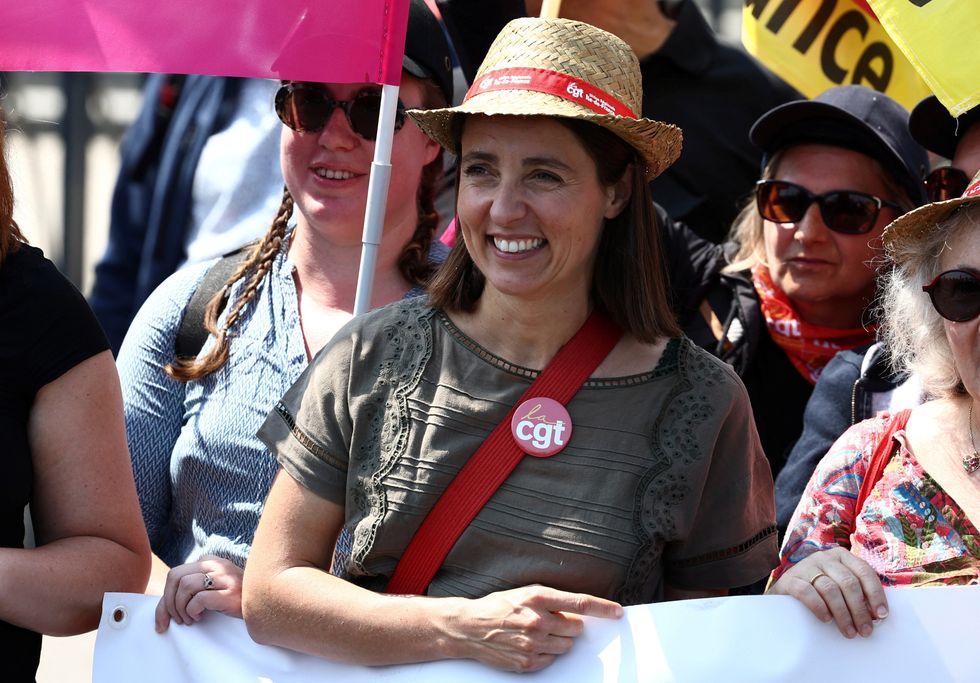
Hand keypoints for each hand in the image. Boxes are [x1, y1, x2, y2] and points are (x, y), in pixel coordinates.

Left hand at [155, 555, 243, 632]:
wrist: (264, 604)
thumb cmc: (234, 599)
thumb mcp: (212, 587)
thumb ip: (192, 588)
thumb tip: (163, 609)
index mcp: (209, 561)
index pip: (175, 574)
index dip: (165, 598)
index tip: (165, 619)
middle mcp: (216, 565)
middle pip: (176, 577)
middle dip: (169, 602)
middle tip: (177, 619)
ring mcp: (224, 578)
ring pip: (185, 587)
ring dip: (180, 608)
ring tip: (189, 619)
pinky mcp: (230, 593)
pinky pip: (199, 599)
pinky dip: (193, 611)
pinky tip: (199, 617)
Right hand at [450, 585, 622, 672]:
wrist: (468, 627)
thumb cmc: (498, 606)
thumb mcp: (524, 593)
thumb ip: (551, 601)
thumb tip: (579, 612)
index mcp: (537, 597)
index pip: (580, 603)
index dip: (602, 608)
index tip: (618, 612)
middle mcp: (536, 620)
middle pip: (576, 628)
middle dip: (570, 626)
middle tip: (552, 622)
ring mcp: (532, 643)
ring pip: (566, 646)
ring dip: (559, 640)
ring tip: (538, 633)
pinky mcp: (527, 662)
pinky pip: (552, 660)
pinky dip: (546, 653)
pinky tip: (529, 644)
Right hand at [767, 547, 887, 637]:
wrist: (784, 593)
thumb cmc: (819, 593)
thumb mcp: (839, 585)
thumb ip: (856, 592)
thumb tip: (878, 615)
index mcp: (841, 556)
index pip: (864, 571)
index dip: (875, 594)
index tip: (881, 615)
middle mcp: (824, 557)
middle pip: (848, 582)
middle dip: (860, 610)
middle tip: (865, 631)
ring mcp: (805, 566)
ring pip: (830, 589)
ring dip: (843, 614)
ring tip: (849, 632)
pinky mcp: (790, 579)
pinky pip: (807, 592)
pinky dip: (820, 607)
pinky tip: (827, 620)